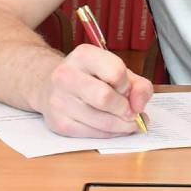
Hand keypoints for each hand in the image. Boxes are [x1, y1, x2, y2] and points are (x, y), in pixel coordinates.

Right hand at [34, 43, 152, 137]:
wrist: (51, 86)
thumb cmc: (90, 77)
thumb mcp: (116, 71)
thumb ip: (138, 85)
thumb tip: (139, 107)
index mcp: (83, 55)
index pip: (116, 71)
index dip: (127, 85)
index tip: (126, 89)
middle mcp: (66, 75)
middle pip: (105, 98)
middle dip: (125, 109)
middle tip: (130, 111)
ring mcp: (59, 100)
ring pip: (101, 122)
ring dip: (121, 126)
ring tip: (126, 122)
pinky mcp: (58, 123)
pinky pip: (92, 135)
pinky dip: (109, 134)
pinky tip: (111, 127)